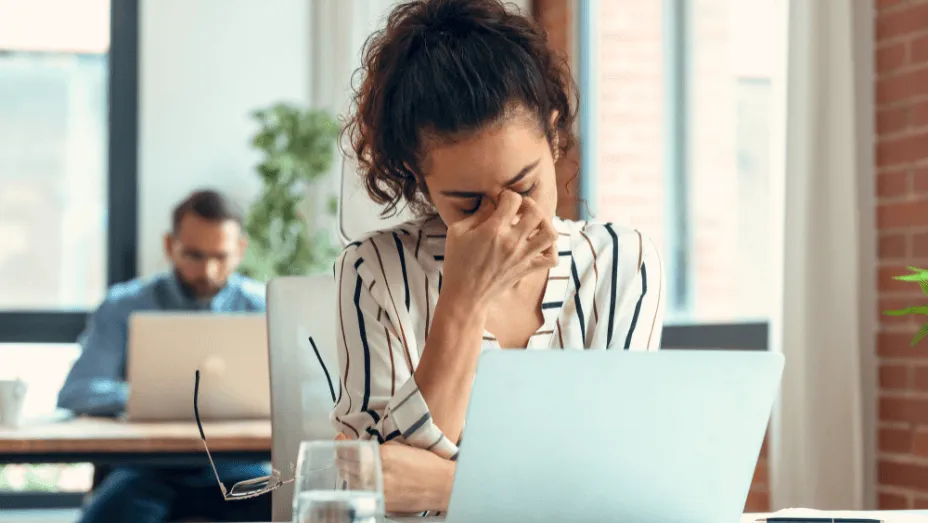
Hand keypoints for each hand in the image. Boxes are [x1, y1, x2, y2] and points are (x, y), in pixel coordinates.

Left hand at [335, 433, 453, 513]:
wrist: (441, 486)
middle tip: (342, 453)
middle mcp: (377, 475)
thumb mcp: (400, 446)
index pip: (349, 450)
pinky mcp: (381, 503)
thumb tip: (358, 445)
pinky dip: (357, 486)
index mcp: (381, 456)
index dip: (341, 444)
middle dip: (342, 459)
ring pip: (350, 482)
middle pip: (345, 466)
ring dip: (348, 473)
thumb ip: (378, 446)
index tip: (339, 441)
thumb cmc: (425, 464)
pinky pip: (361, 494)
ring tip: (350, 467)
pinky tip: (361, 480)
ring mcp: (378, 491)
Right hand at [441, 190, 558, 308]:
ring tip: (533, 224)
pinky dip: (551, 249)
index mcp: (493, 230)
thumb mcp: (457, 232)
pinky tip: (539, 244)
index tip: (501, 201)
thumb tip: (491, 201)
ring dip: (545, 224)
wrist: (465, 296)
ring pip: (550, 234)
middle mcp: (512, 242)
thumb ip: (477, 214)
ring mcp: (522, 257)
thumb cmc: (457, 262)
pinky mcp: (527, 269)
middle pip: (536, 213)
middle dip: (529, 204)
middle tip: (519, 209)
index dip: (507, 195)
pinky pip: (552, 258)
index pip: (513, 200)